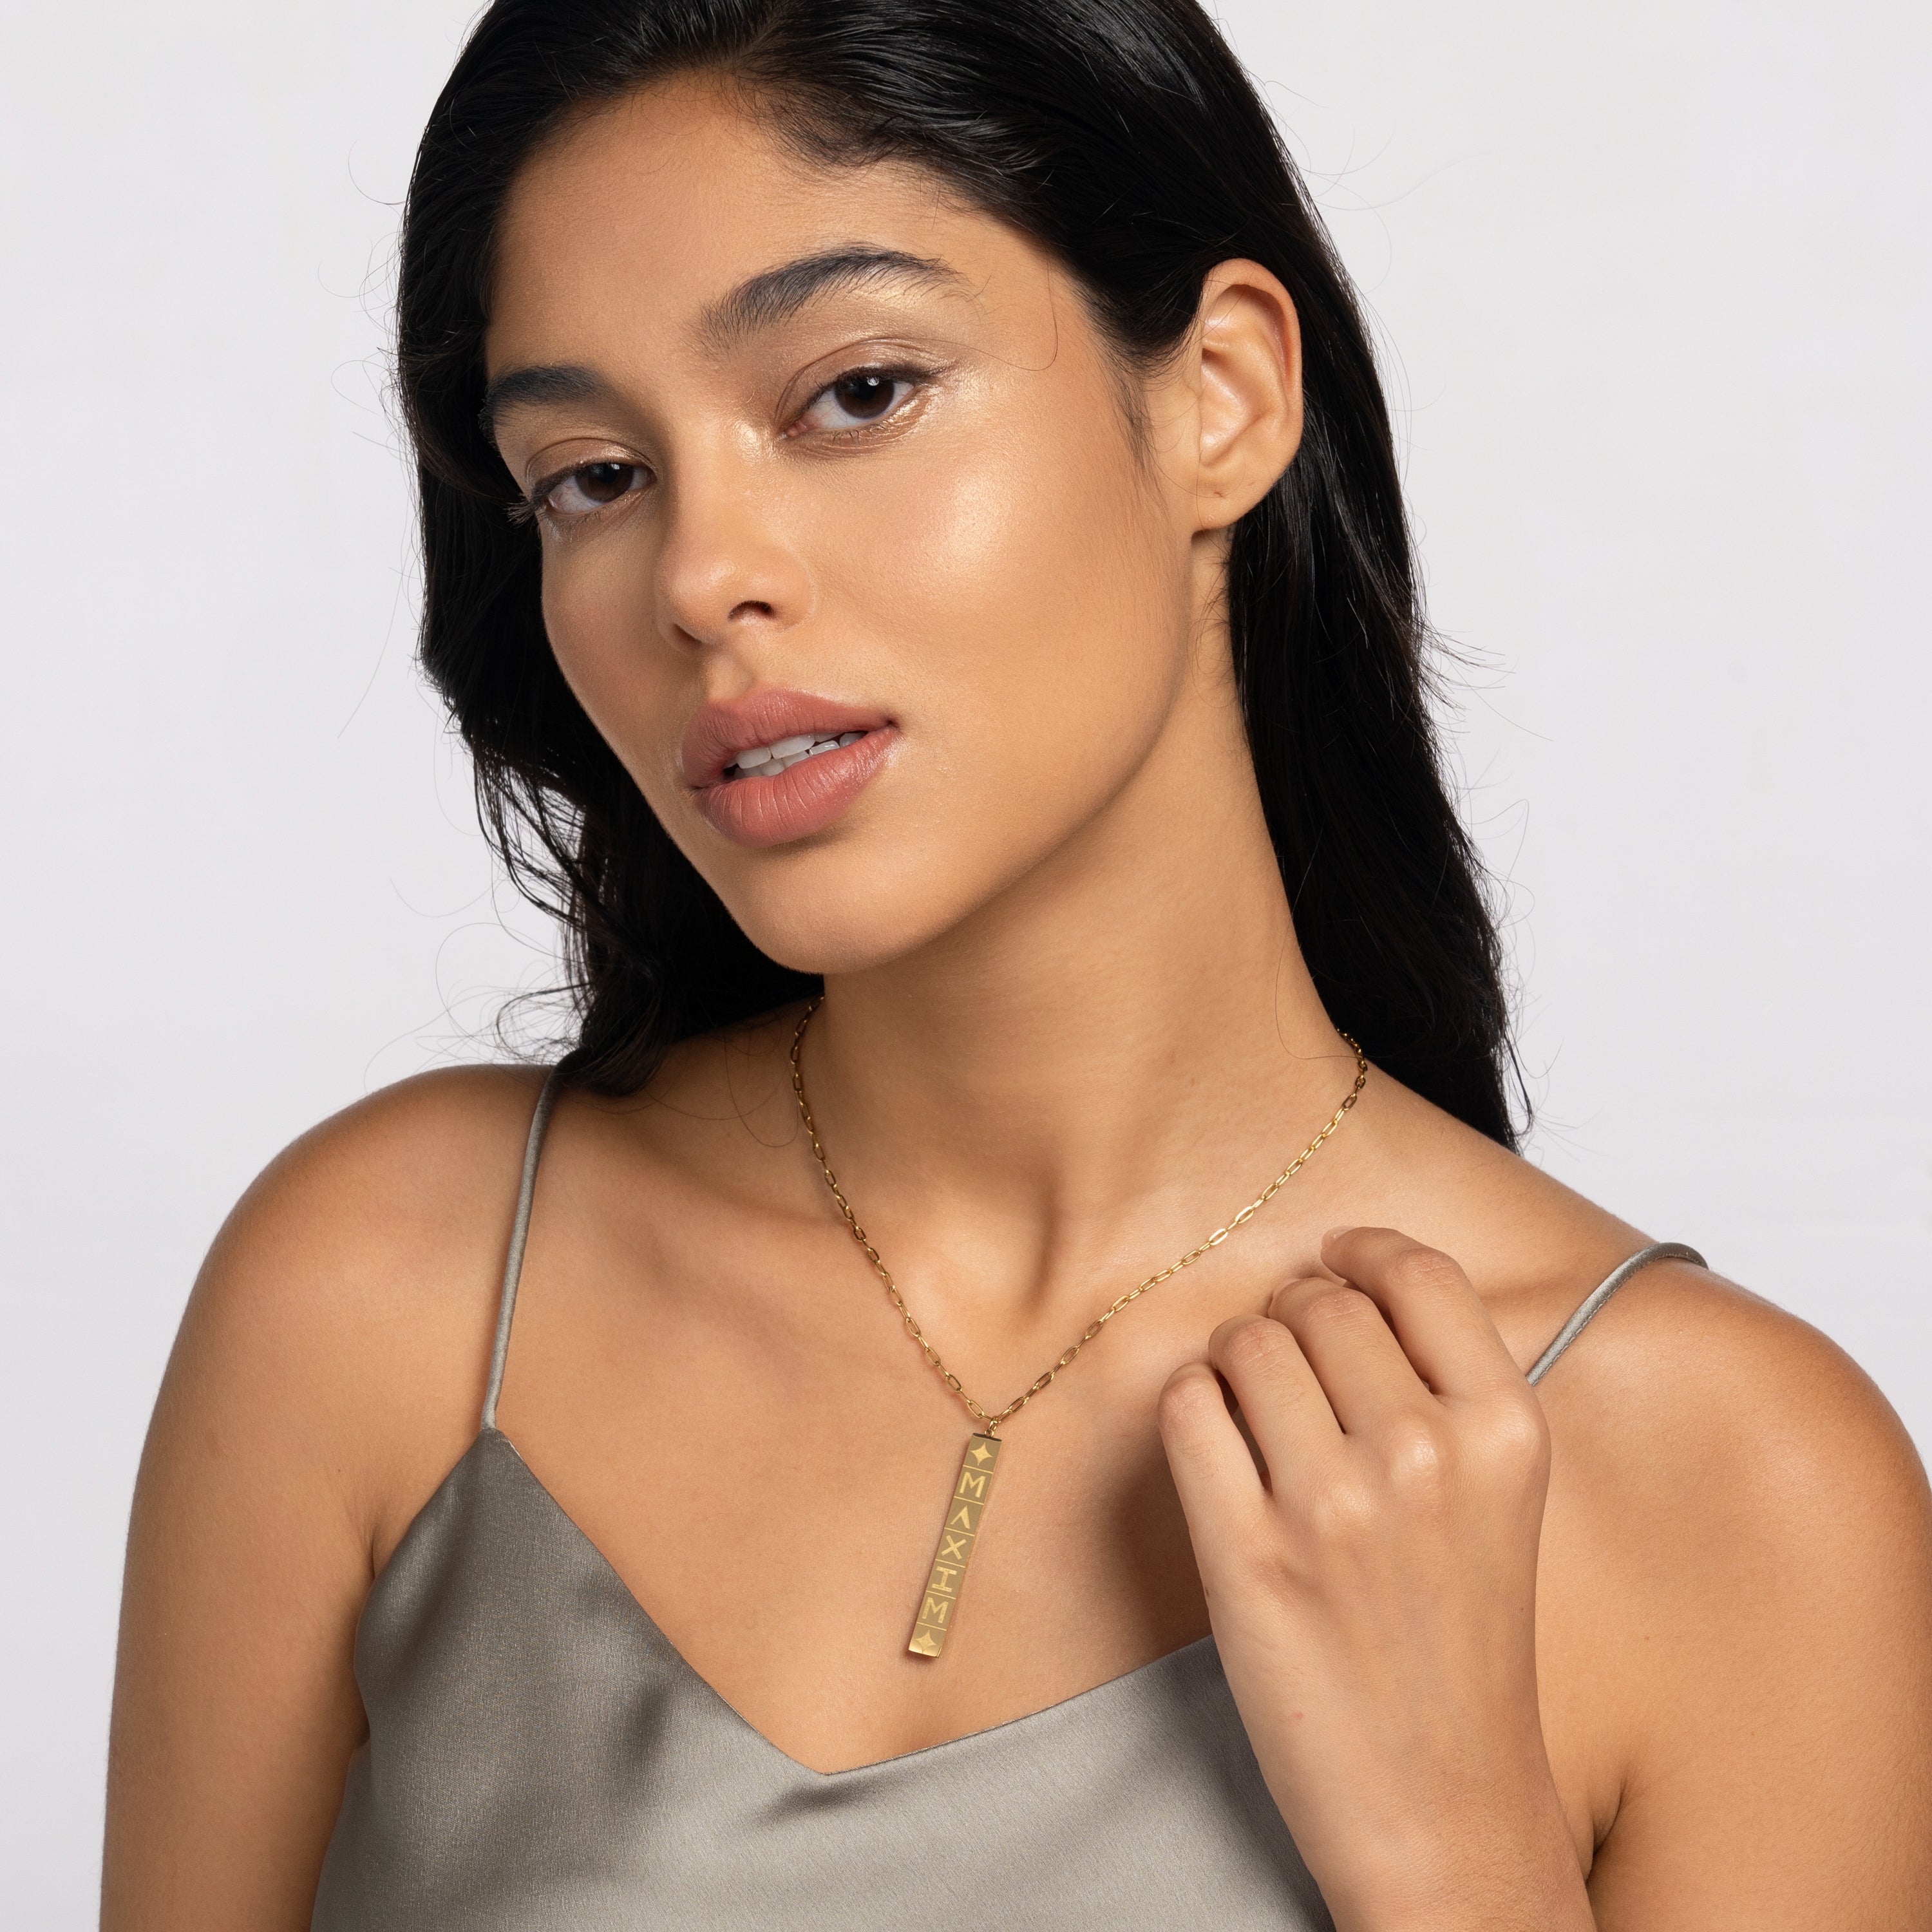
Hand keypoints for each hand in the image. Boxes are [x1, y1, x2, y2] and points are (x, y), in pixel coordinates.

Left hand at [1158, 1228, 1593, 1931]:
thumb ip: (1444, 1386)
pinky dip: (1191, 1406)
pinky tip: (1216, 1444)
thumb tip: (1347, 1279)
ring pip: (1247, 1341)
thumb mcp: (1501, 1498)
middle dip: (1294, 1315)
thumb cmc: (1462, 1644)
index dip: (1360, 1255)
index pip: (1417, 1272)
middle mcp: (1426, 1453)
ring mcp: (1334, 1505)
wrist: (1443, 1806)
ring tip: (1253, 1412)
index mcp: (1506, 1431)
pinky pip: (1188, 1406)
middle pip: (1320, 1300)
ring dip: (1236, 1359)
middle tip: (1293, 1368)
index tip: (1334, 1262)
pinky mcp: (1247, 1555)